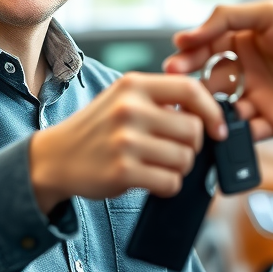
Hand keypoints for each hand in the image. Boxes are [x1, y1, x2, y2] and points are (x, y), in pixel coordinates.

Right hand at [28, 72, 226, 213]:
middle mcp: (129, 108)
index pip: (190, 89)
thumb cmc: (97, 130)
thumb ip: (160, 100)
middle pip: (193, 131)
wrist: (55, 157)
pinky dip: (167, 186)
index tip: (217, 129)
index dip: (212, 111)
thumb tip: (208, 115)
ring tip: (156, 165)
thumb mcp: (123, 100)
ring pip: (184, 159)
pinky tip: (149, 180)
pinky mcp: (122, 171)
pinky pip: (170, 182)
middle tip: (174, 152)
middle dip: (191, 147)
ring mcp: (125, 140)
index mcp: (134, 85)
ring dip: (178, 169)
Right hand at [164, 0, 272, 139]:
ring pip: (223, 110)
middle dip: (191, 88)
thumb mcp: (269, 13)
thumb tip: (186, 35)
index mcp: (246, 41)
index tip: (174, 65)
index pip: (206, 49)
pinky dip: (232, 136)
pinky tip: (223, 131)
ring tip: (199, 114)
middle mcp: (250, 70)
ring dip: (209, 113)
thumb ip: (226, 18)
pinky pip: (245, 133)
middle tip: (178, 93)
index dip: (188, 57)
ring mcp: (260, 98)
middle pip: (209, 81)